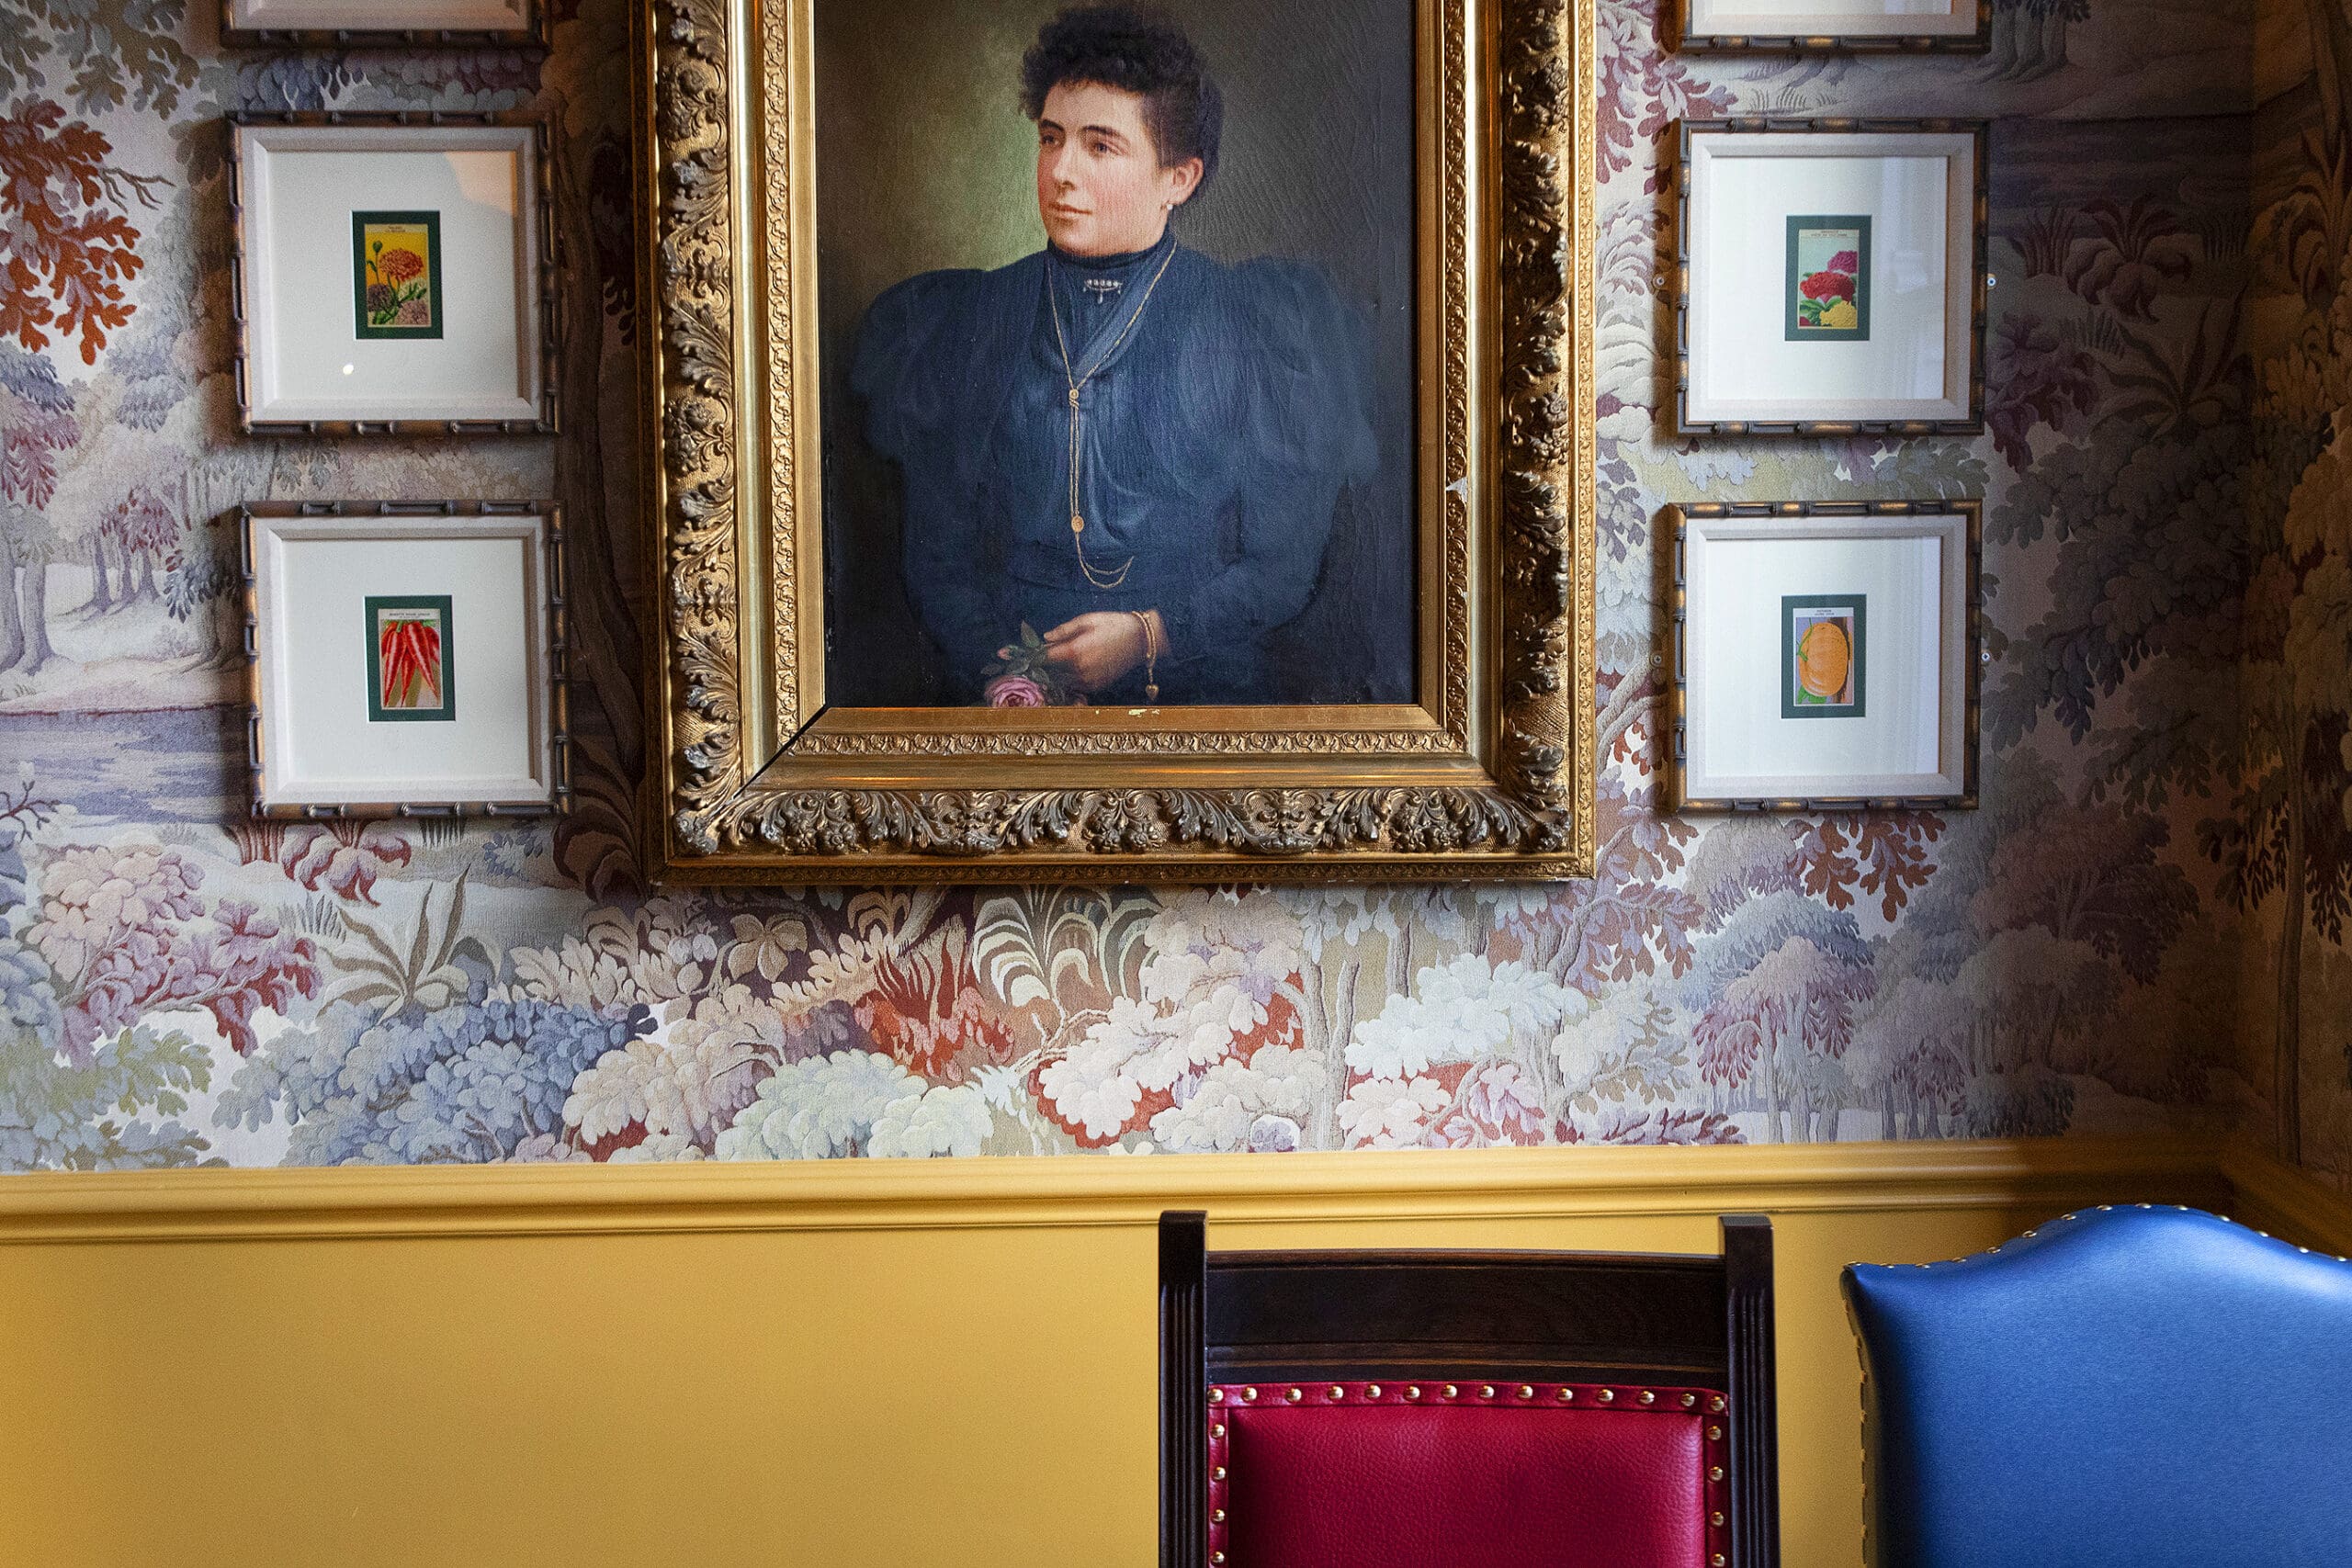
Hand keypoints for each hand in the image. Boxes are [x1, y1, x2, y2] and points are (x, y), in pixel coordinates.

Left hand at [1041, 610, 1162, 692]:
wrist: (1141, 640)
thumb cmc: (1113, 625)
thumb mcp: (1087, 620)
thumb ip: (1064, 631)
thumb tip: (1045, 638)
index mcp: (1075, 652)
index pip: (1044, 658)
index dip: (1033, 654)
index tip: (1019, 651)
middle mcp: (1080, 670)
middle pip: (1050, 672)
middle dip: (1043, 665)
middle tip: (1038, 656)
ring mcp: (1089, 680)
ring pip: (1061, 681)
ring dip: (1055, 673)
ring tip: (1056, 662)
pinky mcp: (1097, 686)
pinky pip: (1075, 686)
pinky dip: (1069, 679)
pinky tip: (1073, 668)